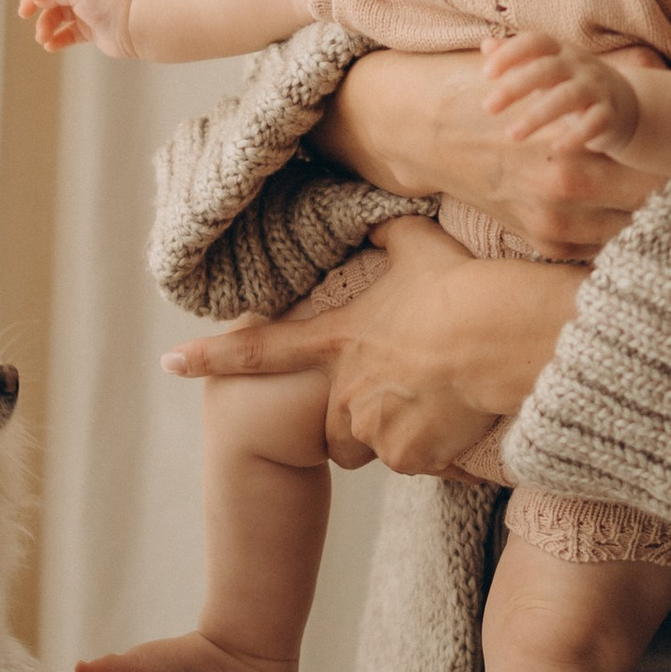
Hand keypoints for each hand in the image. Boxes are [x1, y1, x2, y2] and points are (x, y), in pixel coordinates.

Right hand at [18, 0, 138, 55]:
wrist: (138, 27)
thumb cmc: (113, 1)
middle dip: (35, 3)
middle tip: (24, 14)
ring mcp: (87, 8)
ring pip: (56, 15)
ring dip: (45, 25)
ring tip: (43, 38)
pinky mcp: (90, 29)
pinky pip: (67, 33)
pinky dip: (57, 39)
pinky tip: (50, 46)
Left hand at [162, 218, 579, 474]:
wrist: (502, 339)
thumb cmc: (460, 288)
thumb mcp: (414, 248)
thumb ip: (383, 235)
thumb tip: (373, 211)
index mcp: (334, 340)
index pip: (259, 349)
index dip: (210, 357)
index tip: (168, 362)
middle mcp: (343, 389)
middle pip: (338, 414)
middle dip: (366, 403)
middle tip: (413, 375)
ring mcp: (373, 427)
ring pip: (376, 440)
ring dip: (400, 426)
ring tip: (439, 393)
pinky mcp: (408, 456)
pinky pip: (415, 460)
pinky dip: (433, 446)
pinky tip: (456, 416)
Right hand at [314, 48, 657, 257]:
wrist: (421, 130)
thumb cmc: (486, 92)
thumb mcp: (543, 72)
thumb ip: (605, 74)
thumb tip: (658, 63)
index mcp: (569, 147)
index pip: (651, 168)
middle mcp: (562, 192)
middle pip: (647, 205)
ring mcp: (550, 223)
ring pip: (626, 232)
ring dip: (649, 216)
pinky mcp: (540, 242)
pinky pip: (596, 249)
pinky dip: (615, 233)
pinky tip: (630, 215)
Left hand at [479, 30, 641, 157]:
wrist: (624, 103)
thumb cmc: (572, 82)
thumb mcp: (547, 66)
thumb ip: (518, 56)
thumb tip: (487, 45)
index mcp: (560, 50)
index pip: (535, 42)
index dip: (510, 54)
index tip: (486, 73)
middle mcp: (579, 65)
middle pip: (546, 70)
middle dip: (515, 87)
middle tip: (487, 107)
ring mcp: (596, 88)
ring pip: (566, 97)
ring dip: (537, 116)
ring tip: (512, 134)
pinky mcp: (609, 114)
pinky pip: (593, 123)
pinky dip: (574, 136)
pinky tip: (554, 149)